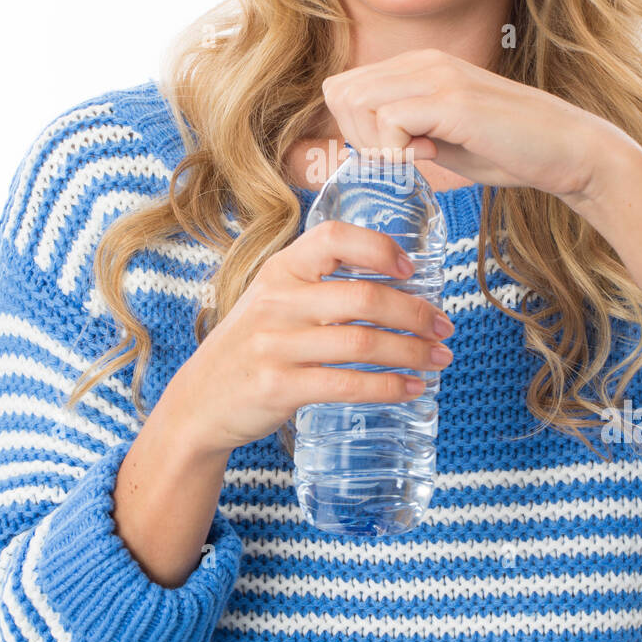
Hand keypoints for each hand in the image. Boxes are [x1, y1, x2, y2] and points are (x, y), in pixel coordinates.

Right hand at [158, 219, 455, 457]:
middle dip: (415, 312)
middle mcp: (276, 302)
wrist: (197, 404)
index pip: (333, 237)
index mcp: (279, 270)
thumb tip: (395, 284)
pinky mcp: (278, 387)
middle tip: (444, 325)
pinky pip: (347, 385)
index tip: (411, 267)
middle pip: (363, 297)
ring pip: (362, 344)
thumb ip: (318, 288)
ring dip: (412, 352)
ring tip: (439, 358)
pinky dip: (388, 388)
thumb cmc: (249, 349)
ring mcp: (275, 346)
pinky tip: (412, 388)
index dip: (379, 247)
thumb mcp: (272, 302)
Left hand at [321, 47, 627, 201]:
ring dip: (374, 142)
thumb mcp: (442, 138)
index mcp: (419, 65)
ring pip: (356, 102)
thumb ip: (404, 133)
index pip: (344, 87)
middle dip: (355, 135)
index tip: (389, 153)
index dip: (353, 128)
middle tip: (396, 158)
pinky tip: (431, 156)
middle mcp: (425, 61)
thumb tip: (362, 144)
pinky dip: (398, 149)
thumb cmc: (509, 150)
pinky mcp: (454, 100)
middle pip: (341, 91)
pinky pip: (390, 120)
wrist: (569, 150)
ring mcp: (439, 76)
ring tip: (414, 157)